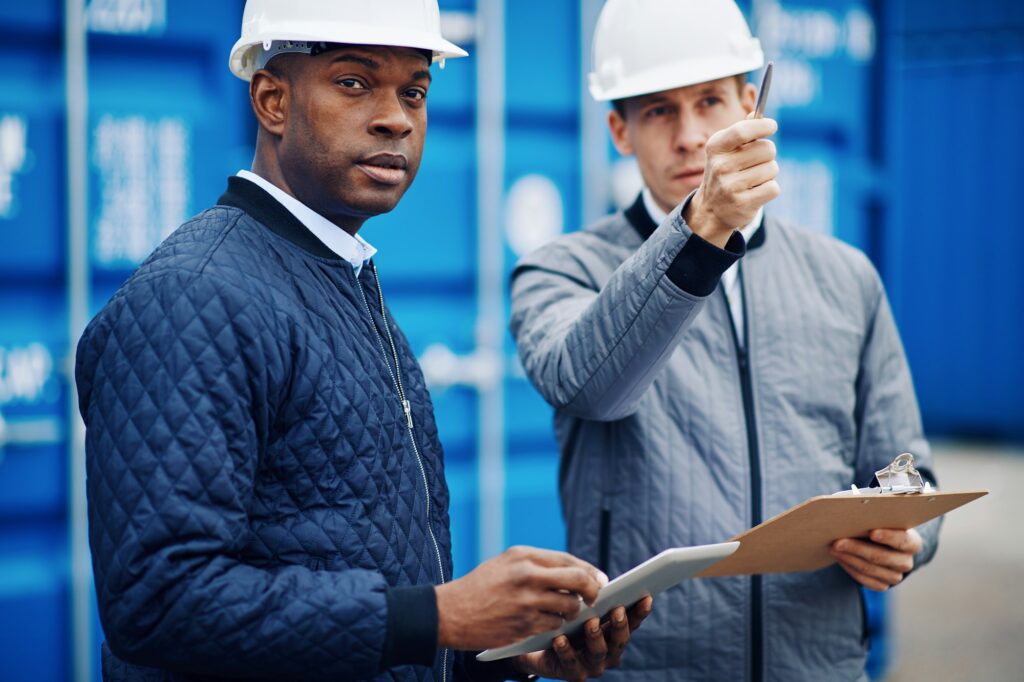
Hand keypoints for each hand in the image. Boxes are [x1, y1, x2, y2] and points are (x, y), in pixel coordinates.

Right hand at [435, 546, 607, 649]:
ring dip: (572, 611)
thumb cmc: (480, 586)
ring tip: (565, 611)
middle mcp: (527, 576)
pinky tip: (549, 623)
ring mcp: (526, 602)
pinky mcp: (523, 625)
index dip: (589, 570)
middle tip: (595, 597)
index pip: (568, 560)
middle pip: (577, 580)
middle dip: (592, 590)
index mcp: (523, 556)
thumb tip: (572, 571)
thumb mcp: (505, 563)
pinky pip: (554, 625)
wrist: (450, 612)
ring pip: (569, 606)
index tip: (600, 579)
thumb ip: (536, 564)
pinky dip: (556, 625)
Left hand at [514, 597, 653, 680]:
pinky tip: (561, 638)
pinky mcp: (572, 673)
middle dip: (620, 625)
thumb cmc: (564, 622)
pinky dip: (566, 650)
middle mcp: (608, 652)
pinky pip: (570, 662)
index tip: (646, 597)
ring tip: (591, 622)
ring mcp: (592, 665)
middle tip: (618, 610)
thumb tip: (602, 582)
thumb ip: (592, 598)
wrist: (538, 648)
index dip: (640, 611)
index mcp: (613, 634)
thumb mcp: (580, 608)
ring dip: (596, 636)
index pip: (632, 622)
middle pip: (619, 640)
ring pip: (598, 652)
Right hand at [683, 116, 778, 245]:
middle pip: (767, 149)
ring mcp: (730, 186)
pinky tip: (755, 192)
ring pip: (772, 169)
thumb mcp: (726, 150)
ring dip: (768, 174)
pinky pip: (773, 188)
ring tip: (753, 180)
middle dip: (767, 155)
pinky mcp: (742, 203)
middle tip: (756, 163)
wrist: (712, 209)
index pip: (742, 130)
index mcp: (716, 148)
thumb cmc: (725, 172)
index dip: (762, 126)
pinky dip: (769, 190)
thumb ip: (742, 132)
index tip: (772, 126)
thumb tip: (757, 115)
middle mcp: (720, 166)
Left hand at [830, 528, 922, 590]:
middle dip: (857, 548)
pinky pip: (865, 580)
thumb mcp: (882, 521)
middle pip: (882, 557)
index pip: (903, 540)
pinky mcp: (883, 585)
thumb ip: (874, 519)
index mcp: (912, 542)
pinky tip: (840, 559)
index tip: (872, 532)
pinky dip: (850, 569)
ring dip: (849, 558)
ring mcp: (895, 576)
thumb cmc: (881, 527)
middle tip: (837, 542)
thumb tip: (853, 516)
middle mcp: (906, 561)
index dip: (888, 537)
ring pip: (870, 569)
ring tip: (833, 548)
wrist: (883, 546)